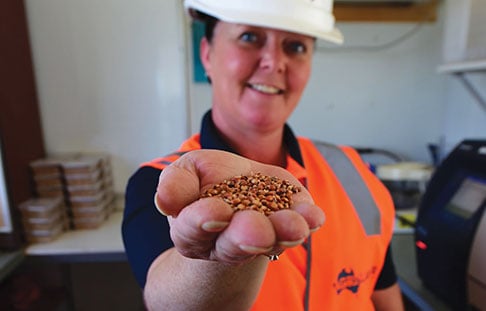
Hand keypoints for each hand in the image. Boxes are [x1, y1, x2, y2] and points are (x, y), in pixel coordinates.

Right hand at [154, 150, 324, 262]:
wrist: (236, 188)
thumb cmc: (207, 183)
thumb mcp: (185, 174)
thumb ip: (175, 185)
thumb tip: (166, 201)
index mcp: (194, 230)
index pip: (194, 230)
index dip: (203, 221)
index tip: (215, 211)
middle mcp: (227, 241)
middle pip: (235, 244)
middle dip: (246, 235)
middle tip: (255, 227)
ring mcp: (261, 235)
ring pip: (271, 240)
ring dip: (283, 232)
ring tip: (293, 225)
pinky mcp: (287, 223)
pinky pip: (298, 227)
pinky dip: (307, 222)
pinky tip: (313, 216)